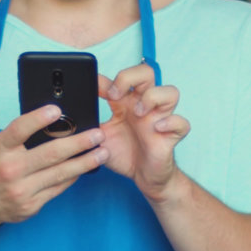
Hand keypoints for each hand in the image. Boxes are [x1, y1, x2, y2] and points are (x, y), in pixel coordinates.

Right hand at [0, 104, 109, 226]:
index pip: (19, 130)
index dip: (38, 119)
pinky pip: (58, 188)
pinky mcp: (31, 205)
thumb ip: (18, 136)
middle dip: (78, 143)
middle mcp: (10, 170)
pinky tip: (85, 168)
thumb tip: (52, 121)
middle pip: (50, 154)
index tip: (57, 110)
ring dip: (85, 162)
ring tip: (102, 153)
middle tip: (97, 134)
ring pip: (60, 174)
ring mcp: (21, 190)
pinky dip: (73, 177)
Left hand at [97, 62, 190, 202]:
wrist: (144, 177)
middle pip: (146, 72)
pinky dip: (171, 122)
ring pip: (171, 91)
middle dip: (130, 78)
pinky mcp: (172, 135)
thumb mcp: (101, 137)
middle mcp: (144, 106)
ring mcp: (160, 119)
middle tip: (116, 97)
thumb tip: (68, 118)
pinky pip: (182, 122)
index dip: (106, 79)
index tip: (92, 86)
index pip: (120, 78)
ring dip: (153, 97)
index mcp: (127, 103)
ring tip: (138, 113)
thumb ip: (89, 124)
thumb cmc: (124, 153)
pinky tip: (156, 129)